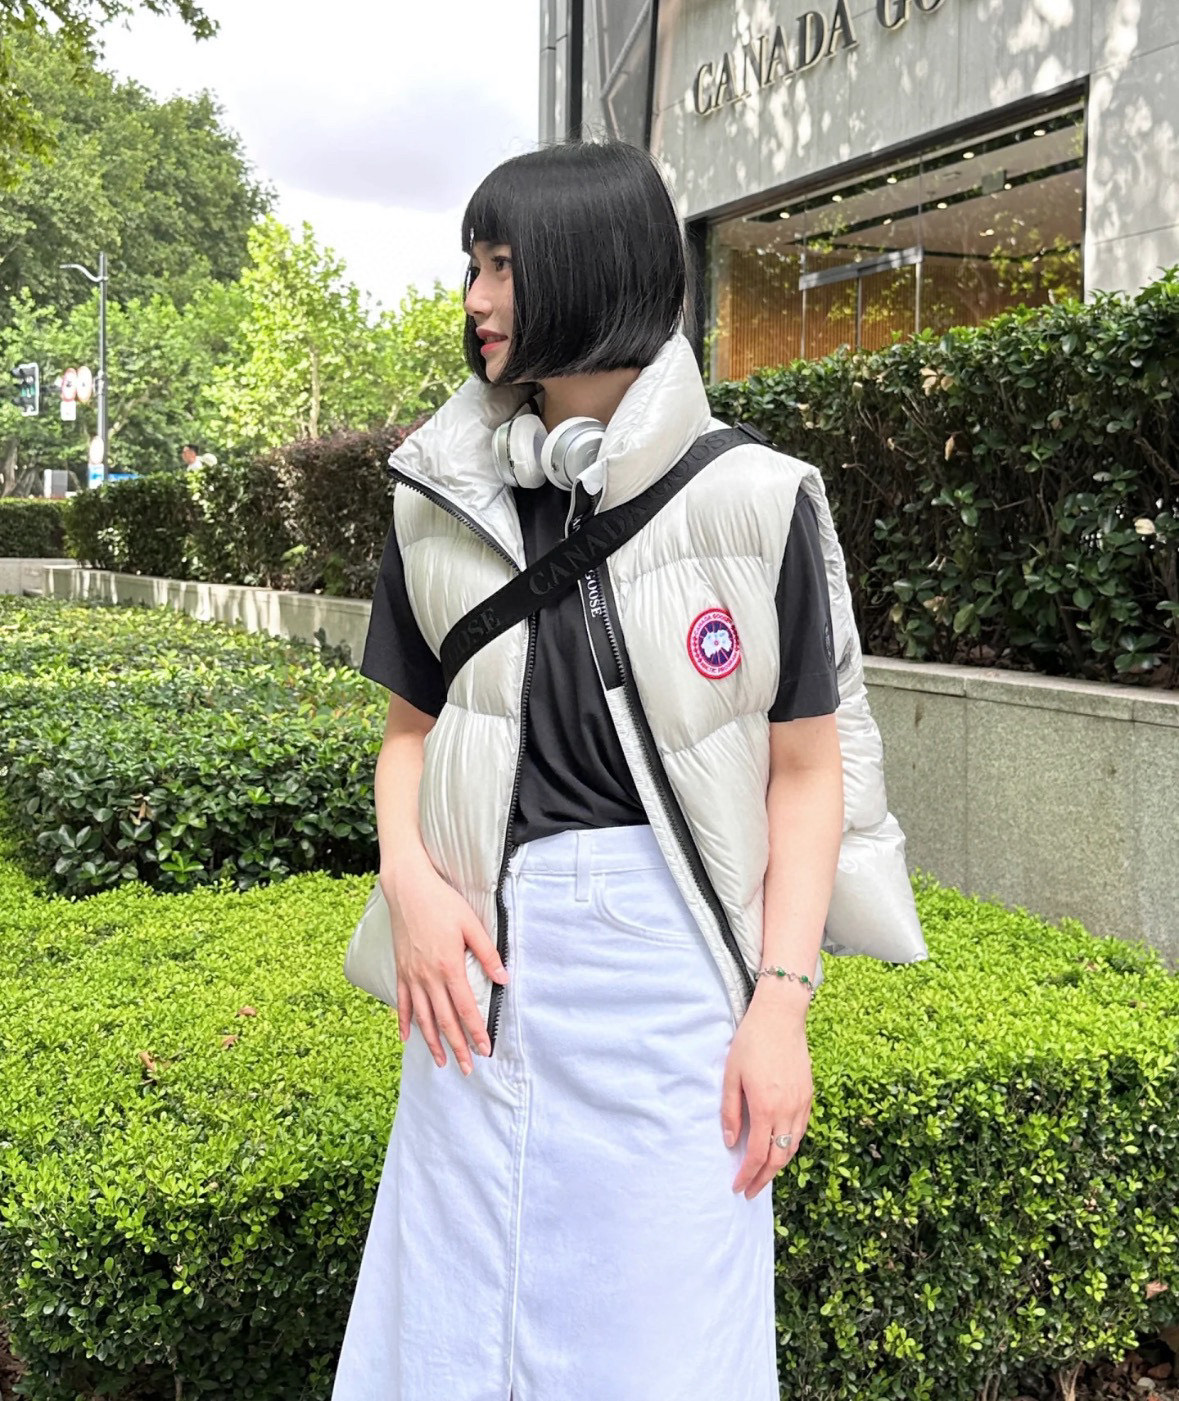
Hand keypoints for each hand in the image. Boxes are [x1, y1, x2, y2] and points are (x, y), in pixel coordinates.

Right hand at [380, 863, 507, 1074]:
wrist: (408, 888)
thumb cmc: (442, 903)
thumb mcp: (471, 924)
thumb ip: (487, 953)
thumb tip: (503, 978)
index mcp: (449, 966)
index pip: (465, 1008)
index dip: (476, 1032)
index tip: (485, 1050)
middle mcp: (428, 977)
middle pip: (444, 1020)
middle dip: (457, 1047)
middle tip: (466, 1068)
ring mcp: (411, 976)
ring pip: (423, 1018)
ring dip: (433, 1042)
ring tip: (442, 1062)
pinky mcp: (400, 971)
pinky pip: (403, 1003)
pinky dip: (405, 1023)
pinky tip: (408, 1039)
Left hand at [721, 987, 812, 1197]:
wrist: (781, 1016)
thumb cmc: (751, 1042)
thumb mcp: (731, 1075)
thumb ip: (730, 1111)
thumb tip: (730, 1142)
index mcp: (766, 1107)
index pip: (757, 1154)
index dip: (747, 1175)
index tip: (737, 1187)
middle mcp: (788, 1110)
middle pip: (778, 1159)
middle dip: (763, 1179)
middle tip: (750, 1191)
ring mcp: (802, 1103)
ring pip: (793, 1147)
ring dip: (778, 1166)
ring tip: (763, 1176)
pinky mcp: (809, 1095)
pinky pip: (801, 1131)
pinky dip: (790, 1147)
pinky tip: (779, 1149)